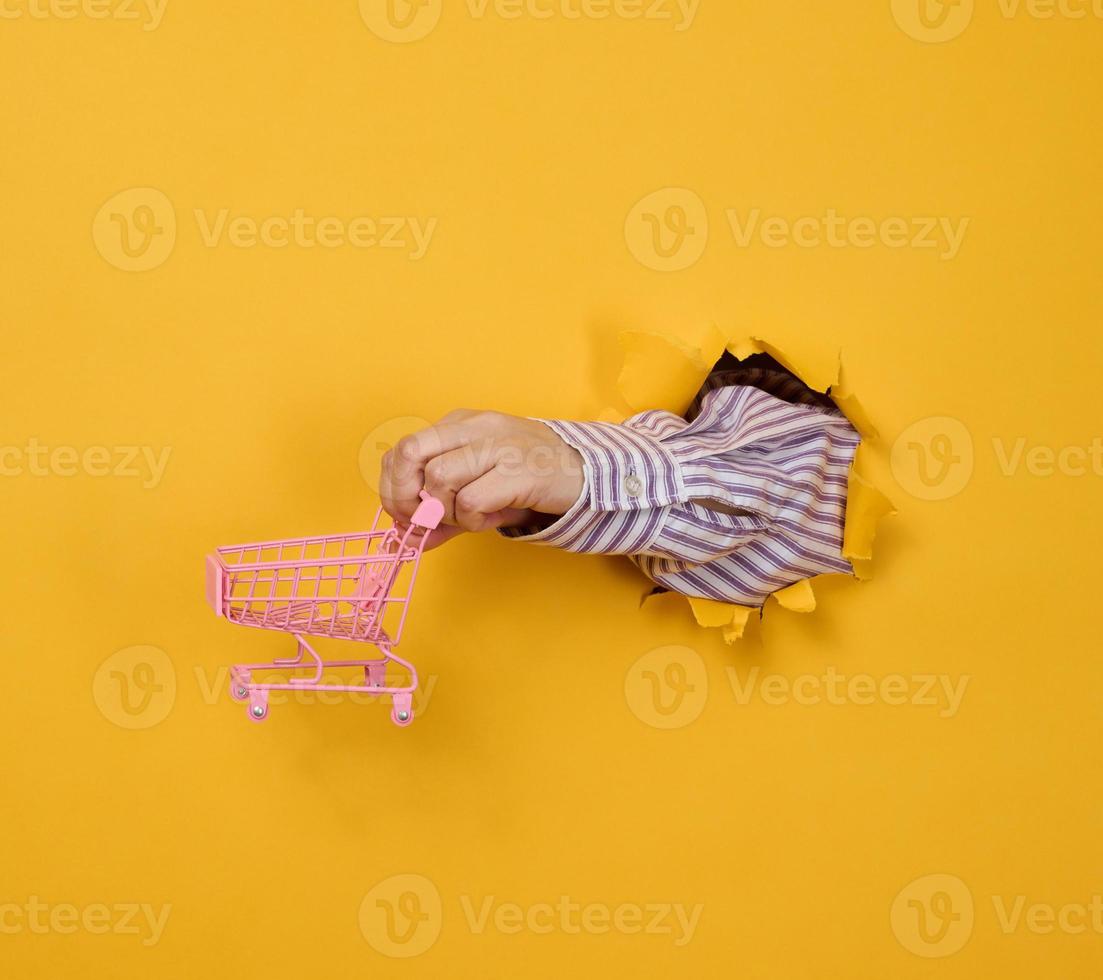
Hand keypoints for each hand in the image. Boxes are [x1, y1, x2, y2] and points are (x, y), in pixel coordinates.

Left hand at [380, 410, 584, 546]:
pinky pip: (471, 500)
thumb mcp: (478, 488)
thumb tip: (408, 537)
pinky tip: (490, 519)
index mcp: (460, 424)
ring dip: (446, 511)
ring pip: (439, 478)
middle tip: (423, 520)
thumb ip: (442, 510)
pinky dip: (473, 520)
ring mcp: (497, 445)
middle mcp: (475, 427)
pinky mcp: (518, 470)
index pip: (402, 448)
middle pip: (410, 454)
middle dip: (406, 496)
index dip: (393, 487)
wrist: (585, 472)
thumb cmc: (527, 478)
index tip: (405, 514)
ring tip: (470, 517)